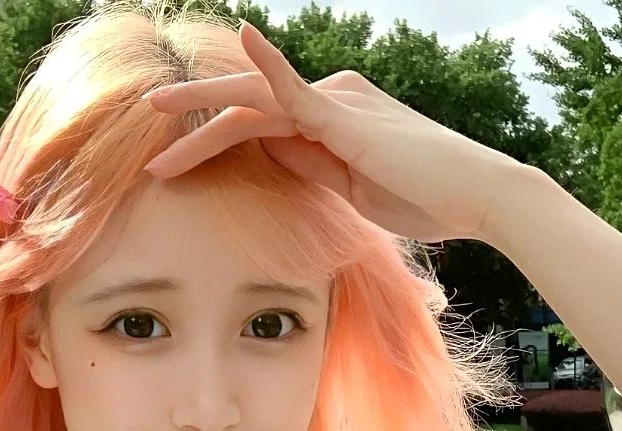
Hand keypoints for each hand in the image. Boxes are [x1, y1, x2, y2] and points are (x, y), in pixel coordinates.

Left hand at [141, 21, 526, 244]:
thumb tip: (271, 157)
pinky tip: (240, 40)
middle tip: (147, 144)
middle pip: (245, 106)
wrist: (474, 196)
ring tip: (154, 120)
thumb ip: (311, 168)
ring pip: (253, 101)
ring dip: (201, 115)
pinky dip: (266, 64)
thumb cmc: (423, 198)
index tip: (174, 166)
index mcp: (328, 119)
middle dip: (192, 124)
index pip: (257, 126)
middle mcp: (328, 99)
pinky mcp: (344, 115)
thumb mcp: (352, 189)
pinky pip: (294, 86)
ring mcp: (335, 102)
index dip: (211, 143)